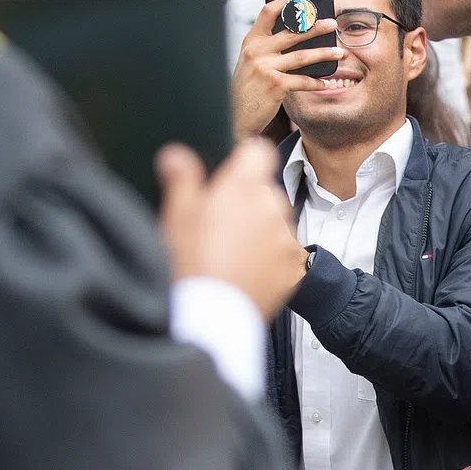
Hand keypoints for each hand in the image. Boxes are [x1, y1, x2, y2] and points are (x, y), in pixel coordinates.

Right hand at [156, 139, 305, 317]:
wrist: (211, 318)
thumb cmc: (190, 263)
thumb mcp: (177, 216)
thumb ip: (182, 179)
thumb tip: (177, 154)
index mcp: (244, 187)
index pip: (258, 151)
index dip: (244, 161)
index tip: (229, 177)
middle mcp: (272, 206)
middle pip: (265, 190)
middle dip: (247, 201)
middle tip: (220, 225)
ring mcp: (286, 238)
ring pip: (276, 221)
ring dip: (261, 229)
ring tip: (231, 253)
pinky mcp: (294, 267)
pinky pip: (284, 252)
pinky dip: (271, 258)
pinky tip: (246, 271)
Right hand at [231, 0, 343, 138]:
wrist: (237, 115)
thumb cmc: (247, 88)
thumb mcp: (251, 61)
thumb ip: (268, 47)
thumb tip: (298, 34)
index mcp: (251, 41)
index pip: (268, 12)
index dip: (286, 2)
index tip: (303, 0)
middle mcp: (257, 51)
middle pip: (292, 32)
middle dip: (316, 26)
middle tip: (333, 24)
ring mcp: (266, 67)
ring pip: (302, 56)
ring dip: (324, 53)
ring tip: (339, 52)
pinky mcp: (275, 85)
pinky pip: (302, 81)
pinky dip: (315, 82)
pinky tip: (326, 83)